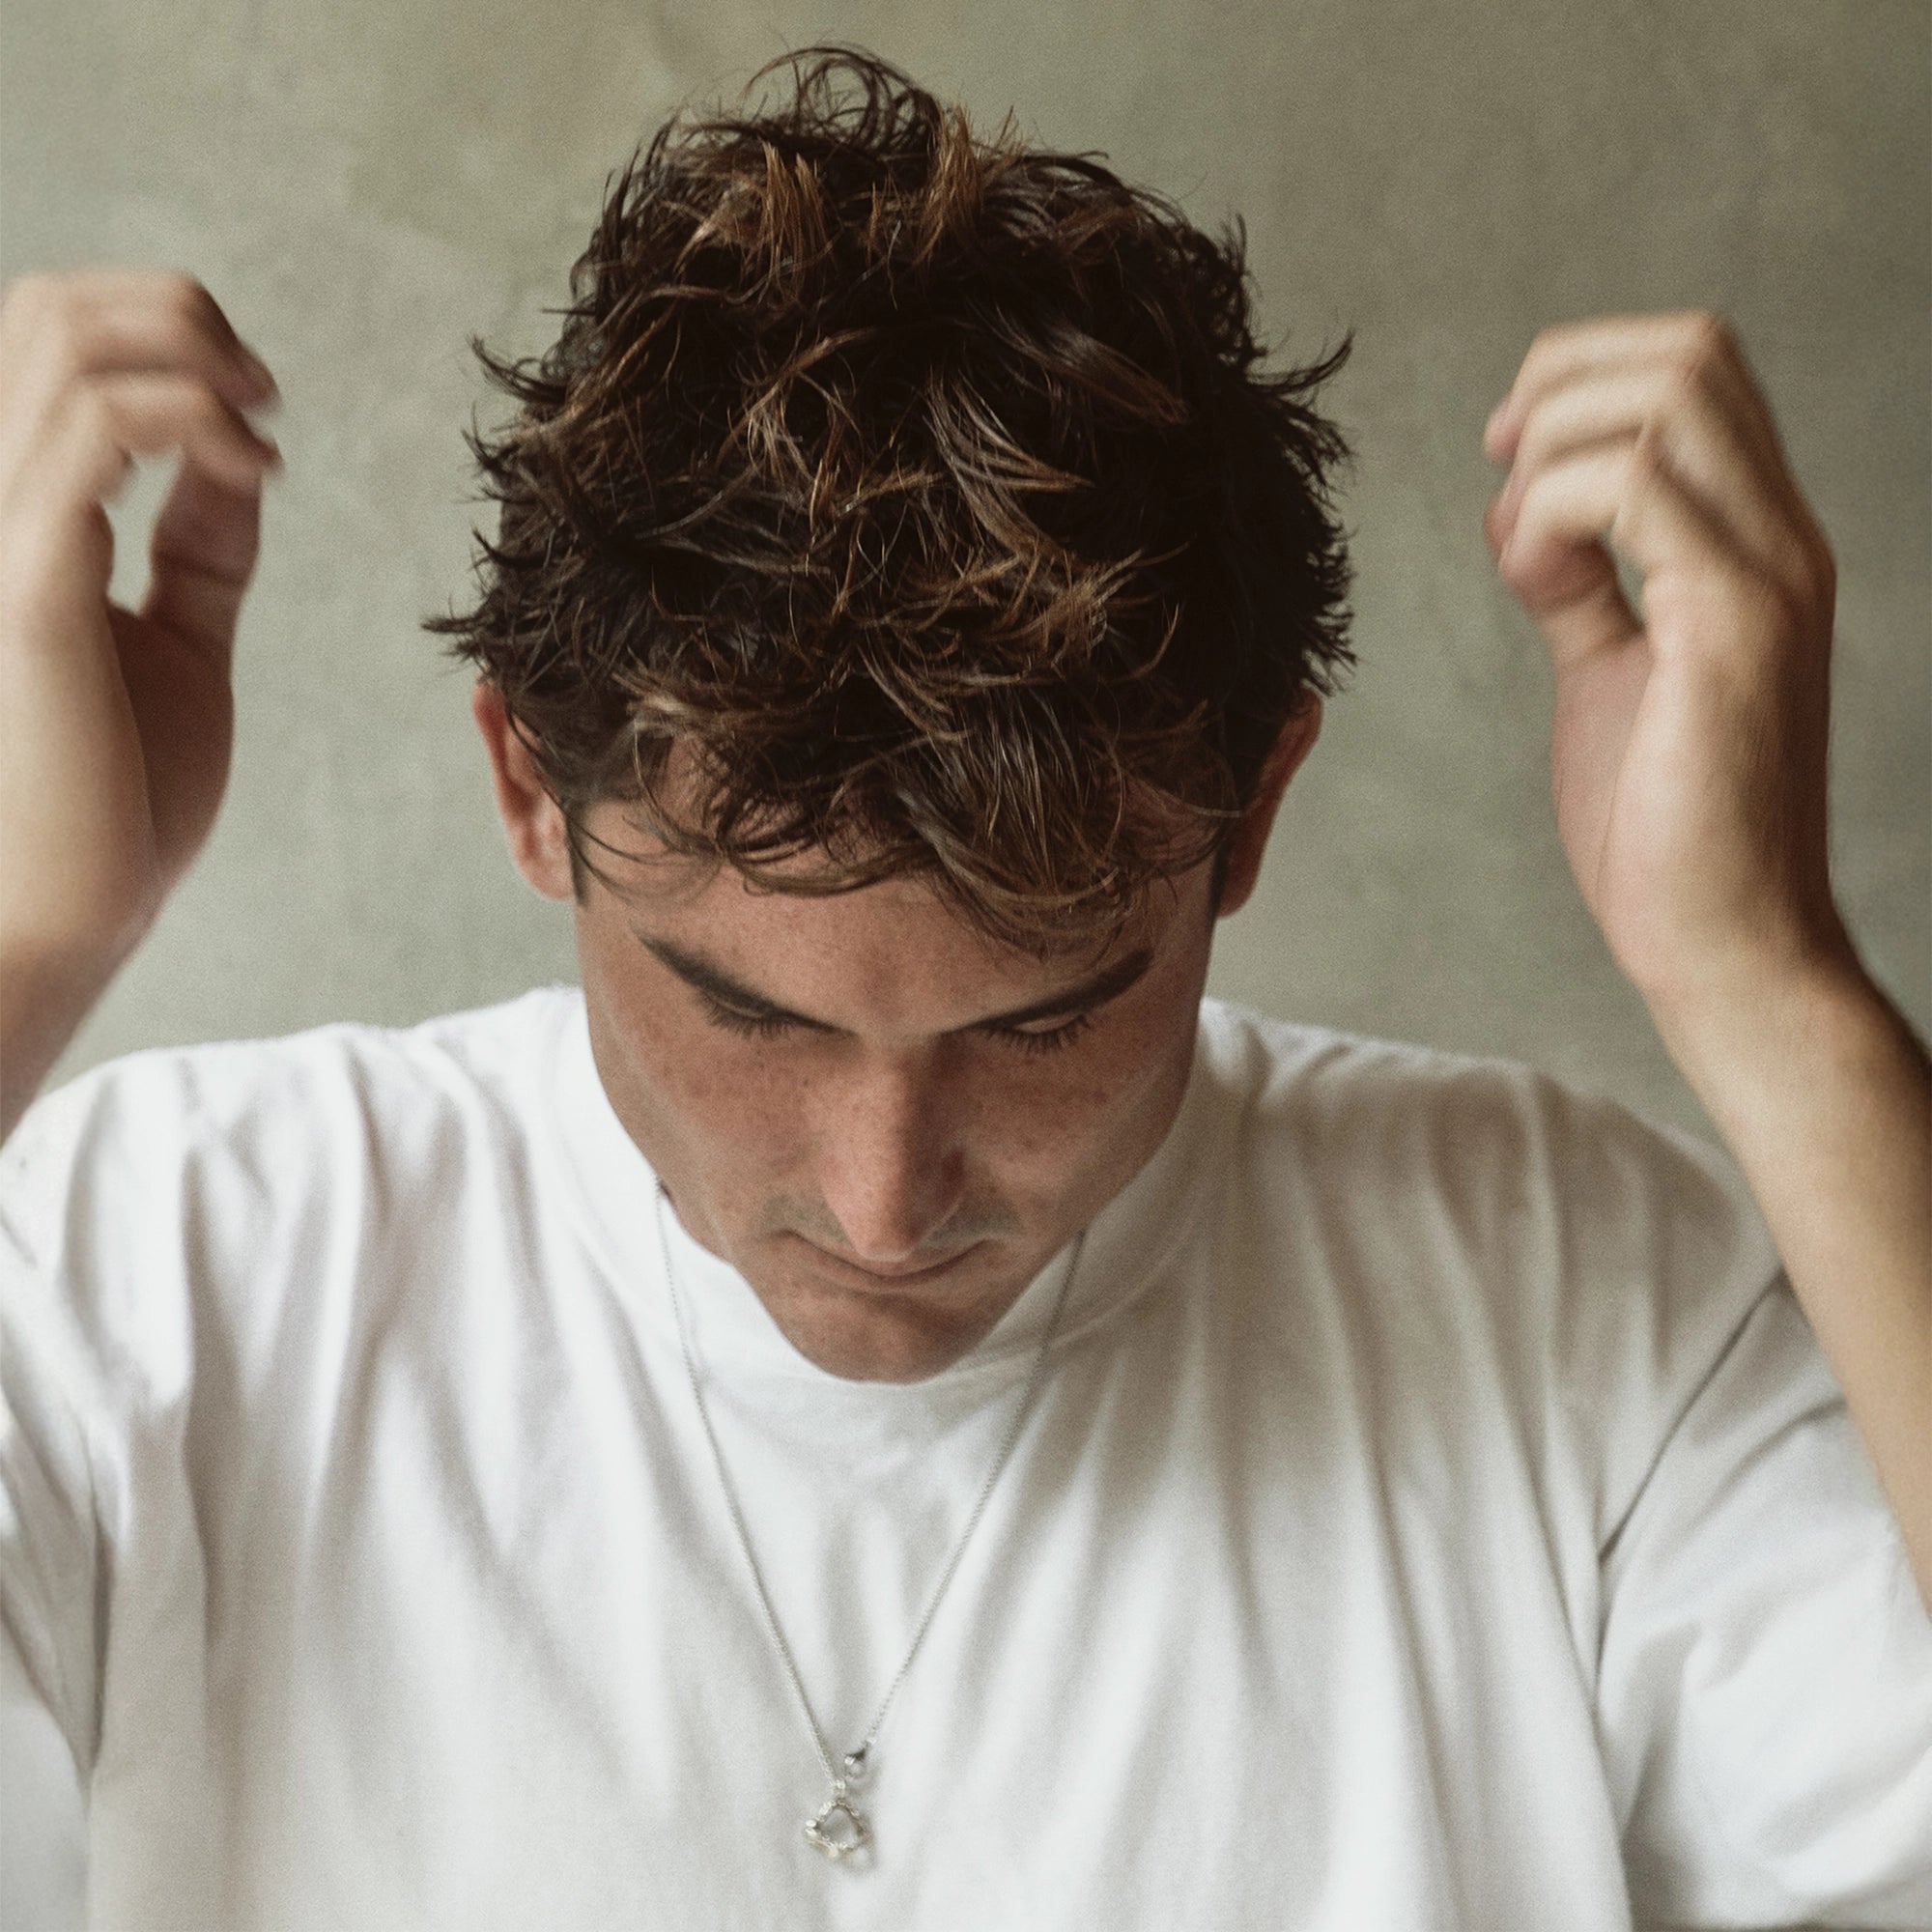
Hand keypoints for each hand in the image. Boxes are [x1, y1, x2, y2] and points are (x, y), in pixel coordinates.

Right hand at [0, 270, 277, 1131]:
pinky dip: (193, 420)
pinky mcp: (27, 589)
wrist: (75, 911)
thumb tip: (236, 458)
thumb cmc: (116, 795)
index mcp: (15, 511)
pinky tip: (254, 471)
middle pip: (48, 310)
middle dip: (178, 312)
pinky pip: (96, 433)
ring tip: (263, 425)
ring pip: (65, 345)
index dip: (157, 329)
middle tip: (264, 394)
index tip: (254, 404)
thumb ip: (197, 549)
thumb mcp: (177, 642)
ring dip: (194, 355)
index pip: (46, 339)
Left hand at [1481, 311, 1849, 1017]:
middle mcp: (1780, 541)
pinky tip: (1530, 579)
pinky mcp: (1733, 626)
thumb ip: (1580, 589)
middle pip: (1689, 353)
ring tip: (1517, 543)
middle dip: (1560, 379)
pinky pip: (1636, 489)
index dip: (1582, 376)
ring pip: (1666, 399)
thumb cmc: (1664, 826)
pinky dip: (1551, 510)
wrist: (1722, 944)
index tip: (1505, 456)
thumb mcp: (1608, 673)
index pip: (1697, 373)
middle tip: (1496, 463)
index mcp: (1755, 546)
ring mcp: (1768, 576)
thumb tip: (1525, 517)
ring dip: (1550, 448)